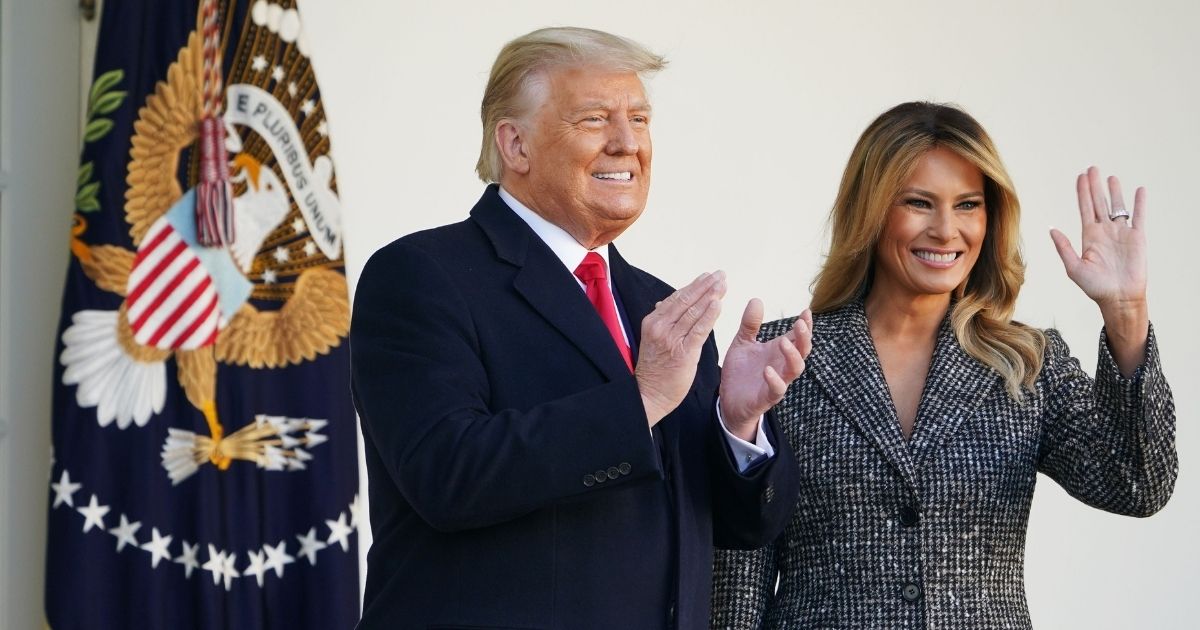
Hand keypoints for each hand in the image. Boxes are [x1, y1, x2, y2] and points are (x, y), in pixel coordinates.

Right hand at [636, 271, 725, 425]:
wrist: (649, 394)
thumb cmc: (654, 369)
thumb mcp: (653, 339)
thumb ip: (661, 321)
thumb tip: (662, 303)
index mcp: (653, 321)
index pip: (676, 298)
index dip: (694, 285)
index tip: (707, 276)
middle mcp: (661, 326)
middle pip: (686, 300)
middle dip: (705, 285)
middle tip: (720, 274)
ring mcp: (671, 339)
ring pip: (694, 312)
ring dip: (710, 295)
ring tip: (723, 284)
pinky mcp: (683, 352)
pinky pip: (699, 329)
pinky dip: (709, 315)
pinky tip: (718, 304)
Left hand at [719, 302, 811, 440]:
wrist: (728, 401)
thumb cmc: (740, 372)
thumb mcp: (742, 343)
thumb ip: (750, 324)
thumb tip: (756, 299)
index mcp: (778, 351)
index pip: (798, 336)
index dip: (806, 325)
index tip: (806, 311)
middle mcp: (782, 365)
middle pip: (803, 351)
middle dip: (804, 337)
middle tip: (800, 323)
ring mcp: (777, 381)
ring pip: (795, 369)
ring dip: (793, 356)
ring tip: (783, 343)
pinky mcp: (767, 397)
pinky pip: (777, 390)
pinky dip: (775, 380)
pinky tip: (767, 370)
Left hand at [1049, 166, 1149, 374]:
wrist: (1119, 298)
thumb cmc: (1095, 287)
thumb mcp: (1074, 267)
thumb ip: (1064, 247)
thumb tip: (1052, 229)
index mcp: (1089, 237)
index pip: (1085, 209)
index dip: (1082, 193)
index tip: (1080, 177)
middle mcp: (1105, 232)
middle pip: (1100, 203)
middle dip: (1095, 186)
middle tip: (1092, 168)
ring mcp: (1121, 233)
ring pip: (1118, 207)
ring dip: (1115, 192)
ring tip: (1111, 177)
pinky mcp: (1137, 238)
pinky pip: (1139, 217)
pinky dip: (1139, 203)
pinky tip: (1139, 190)